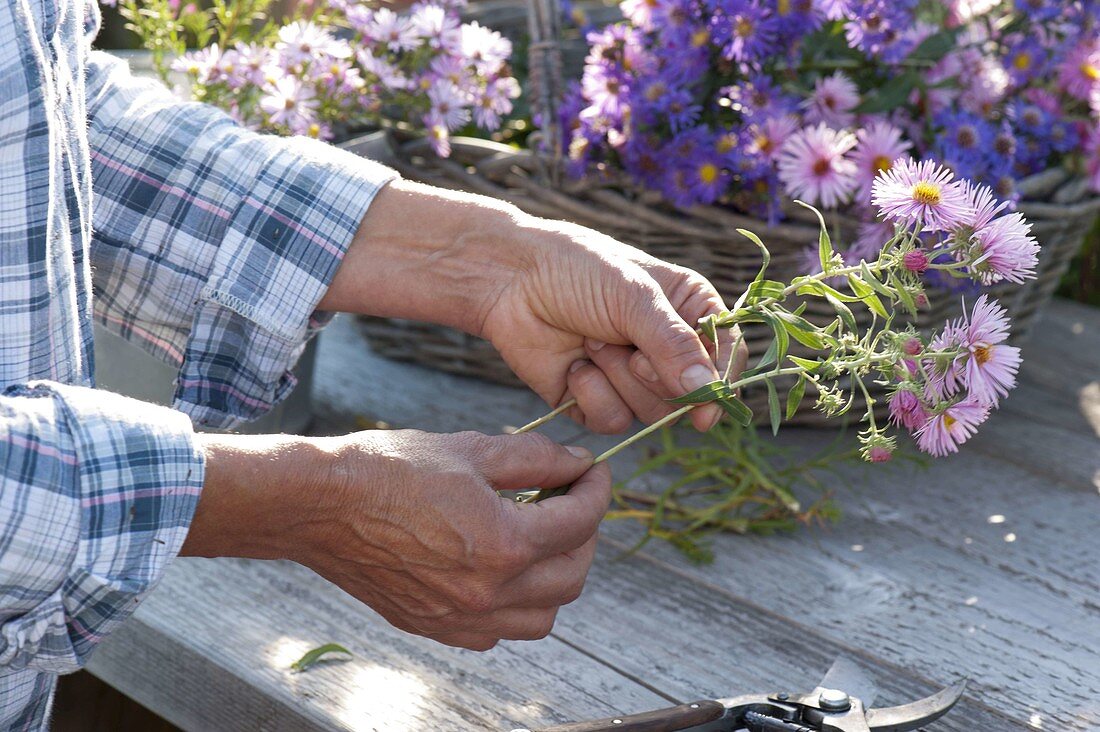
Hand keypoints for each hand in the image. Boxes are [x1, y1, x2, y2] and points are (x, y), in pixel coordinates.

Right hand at [184, 430, 609, 650]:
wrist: (318, 504)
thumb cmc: (388, 469)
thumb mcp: (470, 449)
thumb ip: (536, 459)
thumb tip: (577, 463)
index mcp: (503, 544)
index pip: (580, 522)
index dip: (596, 490)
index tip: (592, 472)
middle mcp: (487, 593)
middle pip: (573, 577)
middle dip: (584, 535)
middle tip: (570, 501)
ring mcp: (459, 618)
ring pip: (543, 617)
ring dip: (555, 578)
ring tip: (539, 539)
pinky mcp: (433, 627)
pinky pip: (497, 632)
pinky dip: (514, 606)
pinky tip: (499, 571)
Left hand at [321, 180, 746, 432]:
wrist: (509, 280)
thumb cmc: (577, 271)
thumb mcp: (634, 297)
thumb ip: (674, 346)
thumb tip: (705, 395)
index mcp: (689, 312)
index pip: (726, 357)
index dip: (719, 385)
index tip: (706, 407)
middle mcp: (665, 349)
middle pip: (688, 395)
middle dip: (652, 374)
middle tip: (623, 343)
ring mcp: (631, 378)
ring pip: (650, 413)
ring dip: (617, 379)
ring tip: (591, 340)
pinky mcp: (596, 400)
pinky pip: (612, 421)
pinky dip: (591, 393)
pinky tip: (573, 364)